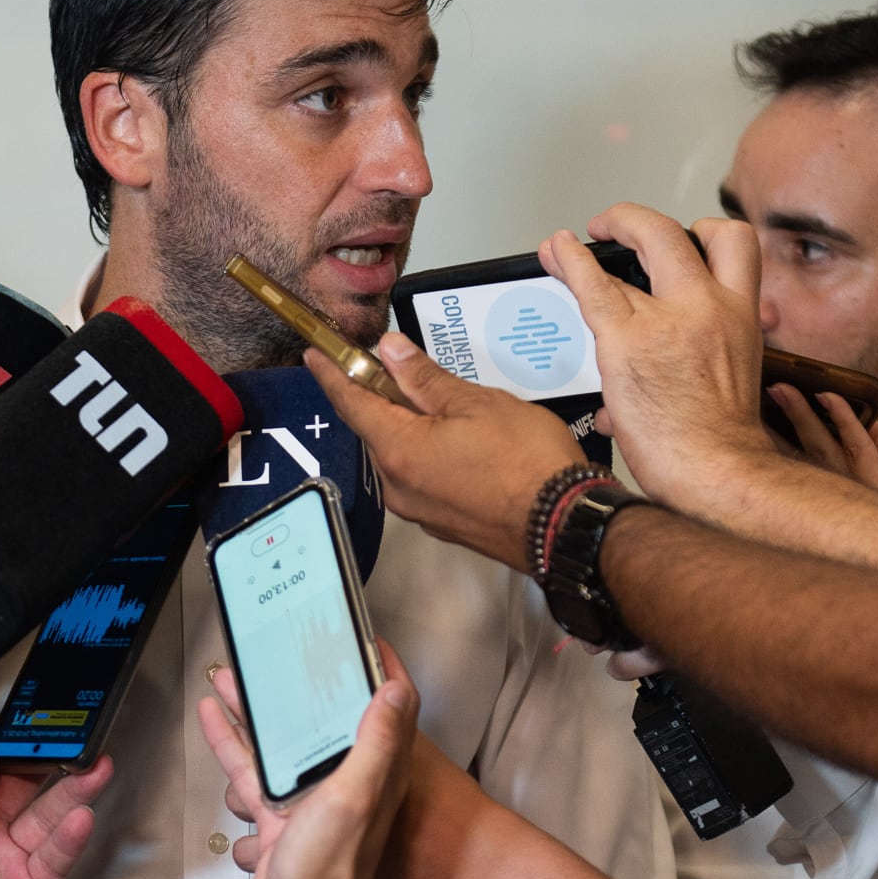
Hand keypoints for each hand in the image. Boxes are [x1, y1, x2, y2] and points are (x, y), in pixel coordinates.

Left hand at [0, 739, 111, 878]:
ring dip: (71, 789)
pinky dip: (71, 835)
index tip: (27, 713)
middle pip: (20, 784)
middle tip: (74, 732)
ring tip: (94, 766)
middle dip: (47, 757)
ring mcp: (10, 860)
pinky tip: (82, 816)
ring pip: (46, 814)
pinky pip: (57, 854)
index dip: (2, 739)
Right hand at [197, 646, 418, 878]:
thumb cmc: (329, 871)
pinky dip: (234, 742)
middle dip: (303, 683)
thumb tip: (395, 689)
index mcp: (375, 774)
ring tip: (235, 675)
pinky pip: (252, 769)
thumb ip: (375, 742)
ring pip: (281, 740)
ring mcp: (309, 801)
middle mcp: (346, 784)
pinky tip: (215, 718)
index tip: (363, 640)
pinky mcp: (278, 819)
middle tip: (282, 649)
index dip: (379, 672)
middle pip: (324, 719)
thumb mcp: (355, 795)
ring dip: (260, 708)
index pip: (388, 710)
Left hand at [303, 335, 584, 571]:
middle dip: (377, 398)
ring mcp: (419, 509)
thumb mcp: (475, 404)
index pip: (351, 404)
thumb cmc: (524, 460)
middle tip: (388, 368)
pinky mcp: (442, 522)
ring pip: (400, 456)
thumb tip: (388, 352)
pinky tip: (454, 440)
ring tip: (435, 402)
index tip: (315, 356)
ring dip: (406, 427)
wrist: (562, 526)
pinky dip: (426, 453)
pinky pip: (422, 478)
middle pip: (375, 431)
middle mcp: (398, 486)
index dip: (331, 375)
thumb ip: (425, 379)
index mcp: (398, 451)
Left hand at [541, 204, 771, 508]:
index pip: (734, 244)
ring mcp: (667, 320)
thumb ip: (701, 358)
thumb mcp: (734, 380)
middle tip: (615, 229)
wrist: (718, 473)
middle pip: (678, 233)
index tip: (679, 237)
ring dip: (594, 245)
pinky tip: (554, 254)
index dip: (703, 231)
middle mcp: (708, 307)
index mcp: (740, 317)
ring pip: (631, 253)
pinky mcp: (626, 342)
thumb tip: (650, 371)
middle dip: (639, 221)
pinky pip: (593, 287)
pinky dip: (570, 263)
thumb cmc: (720, 445)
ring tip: (568, 248)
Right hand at [773, 386, 877, 516]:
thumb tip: (846, 409)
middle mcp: (844, 485)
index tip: (773, 403)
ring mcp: (853, 487)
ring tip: (783, 390)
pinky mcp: (870, 486)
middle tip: (771, 389)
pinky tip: (828, 397)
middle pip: (808, 447)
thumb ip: (872, 435)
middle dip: (788, 418)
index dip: (790, 429)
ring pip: (820, 446)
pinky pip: (854, 445)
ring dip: (801, 415)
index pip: (813, 450)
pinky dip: (842, 418)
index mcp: (848, 477)